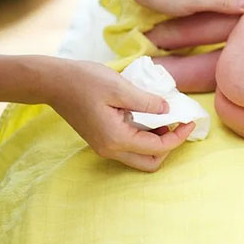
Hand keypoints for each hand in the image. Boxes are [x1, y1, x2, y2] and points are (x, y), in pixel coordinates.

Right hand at [48, 60, 194, 171]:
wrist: (53, 82)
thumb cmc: (84, 81)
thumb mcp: (120, 87)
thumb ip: (147, 101)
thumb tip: (168, 109)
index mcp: (117, 139)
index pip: (159, 148)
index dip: (179, 136)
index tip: (190, 120)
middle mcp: (111, 150)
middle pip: (150, 163)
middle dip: (169, 146)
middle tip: (178, 124)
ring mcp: (104, 147)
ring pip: (140, 157)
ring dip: (157, 143)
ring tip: (165, 119)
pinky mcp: (102, 140)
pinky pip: (130, 147)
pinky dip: (144, 138)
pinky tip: (149, 119)